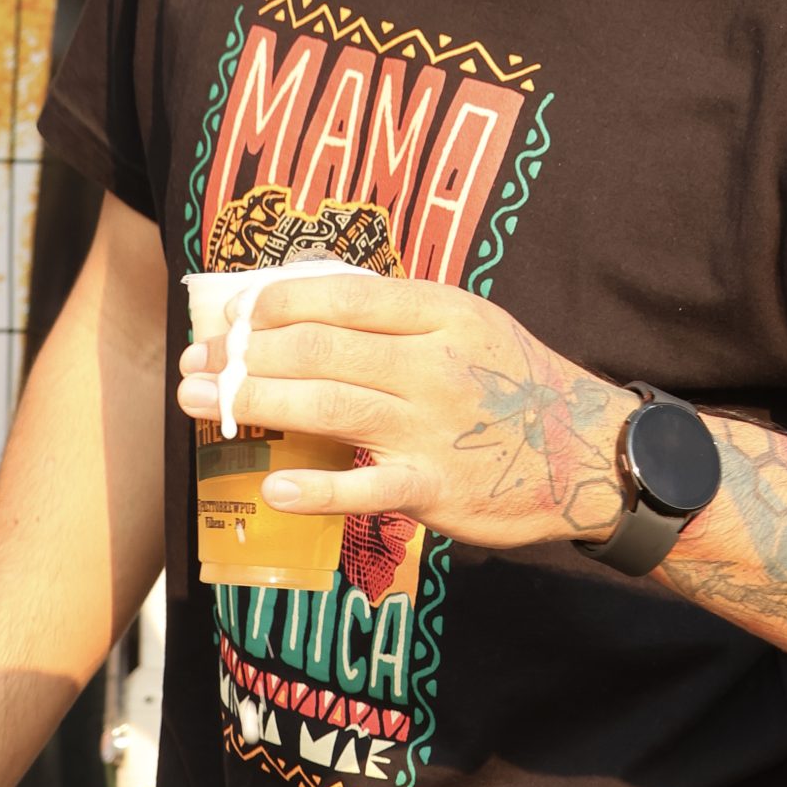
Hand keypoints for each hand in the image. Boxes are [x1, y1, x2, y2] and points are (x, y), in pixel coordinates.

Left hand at [177, 276, 626, 550]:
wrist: (590, 452)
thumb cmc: (514, 383)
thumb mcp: (468, 324)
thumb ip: (399, 316)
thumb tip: (307, 306)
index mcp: (440, 312)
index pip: (339, 295)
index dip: (273, 303)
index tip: (233, 314)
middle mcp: (433, 364)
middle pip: (318, 350)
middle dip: (243, 354)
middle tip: (197, 363)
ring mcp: (433, 428)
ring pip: (327, 408)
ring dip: (252, 403)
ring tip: (197, 404)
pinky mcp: (438, 490)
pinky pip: (367, 488)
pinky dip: (317, 489)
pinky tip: (271, 487)